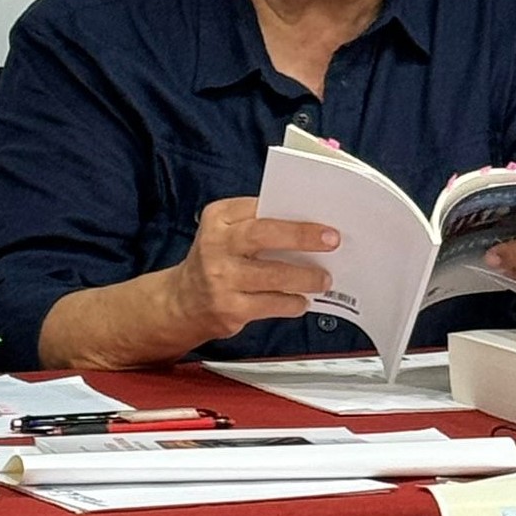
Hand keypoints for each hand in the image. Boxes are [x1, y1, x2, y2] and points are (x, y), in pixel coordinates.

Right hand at [168, 196, 339, 343]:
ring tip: (324, 278)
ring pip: (273, 274)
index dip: (291, 211)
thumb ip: (257, 223)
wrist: (183, 301)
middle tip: (332, 240)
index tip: (322, 215)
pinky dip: (292, 302)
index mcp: (218, 217)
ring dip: (305, 276)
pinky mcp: (228, 308)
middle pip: (263, 234)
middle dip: (302, 236)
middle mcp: (215, 244)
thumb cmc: (217, 259)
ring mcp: (220, 278)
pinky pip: (270, 304)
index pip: (258, 207)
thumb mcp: (225, 231)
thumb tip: (308, 225)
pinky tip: (302, 300)